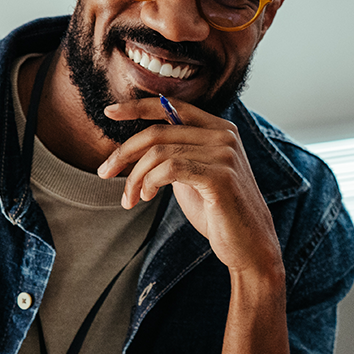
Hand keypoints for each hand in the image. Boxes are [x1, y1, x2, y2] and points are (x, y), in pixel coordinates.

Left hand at [99, 97, 279, 274]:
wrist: (249, 246)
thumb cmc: (218, 212)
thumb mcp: (192, 175)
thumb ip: (175, 154)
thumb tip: (138, 145)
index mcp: (219, 128)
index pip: (172, 107)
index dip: (137, 107)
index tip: (109, 112)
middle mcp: (224, 134)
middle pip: (159, 132)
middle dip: (124, 153)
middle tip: (104, 172)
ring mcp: (225, 153)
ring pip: (159, 153)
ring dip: (134, 177)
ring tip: (130, 198)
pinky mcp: (220, 176)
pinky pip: (170, 169)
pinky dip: (149, 183)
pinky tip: (145, 197)